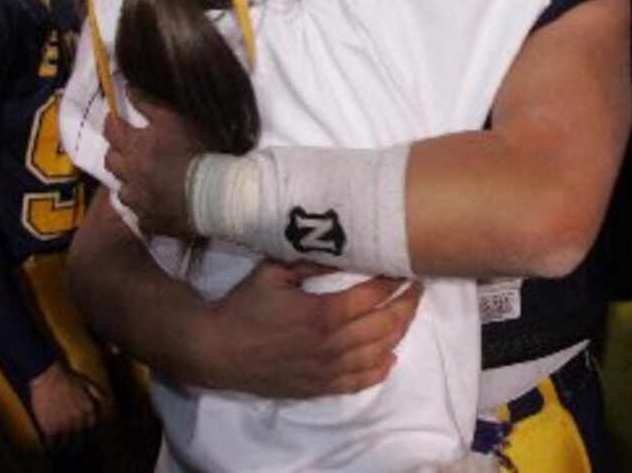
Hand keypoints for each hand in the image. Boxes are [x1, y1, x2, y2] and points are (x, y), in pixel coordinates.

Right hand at [28, 361, 102, 447]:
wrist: (48, 376)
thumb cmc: (68, 378)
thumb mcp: (88, 383)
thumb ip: (98, 394)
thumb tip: (108, 400)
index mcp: (90, 408)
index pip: (93, 427)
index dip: (89, 432)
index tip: (85, 435)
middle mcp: (79, 419)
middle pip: (81, 438)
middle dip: (78, 443)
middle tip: (74, 446)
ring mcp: (65, 424)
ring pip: (67, 443)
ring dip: (65, 446)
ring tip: (62, 448)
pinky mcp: (50, 428)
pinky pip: (52, 443)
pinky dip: (51, 446)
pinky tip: (50, 446)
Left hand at [103, 87, 199, 236]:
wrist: (212, 194)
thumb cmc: (196, 151)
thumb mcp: (175, 119)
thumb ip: (149, 104)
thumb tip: (127, 90)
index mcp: (134, 146)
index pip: (112, 130)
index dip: (112, 122)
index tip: (115, 118)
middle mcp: (129, 173)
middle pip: (110, 160)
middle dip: (116, 152)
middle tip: (128, 149)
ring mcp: (137, 200)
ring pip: (121, 189)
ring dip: (128, 182)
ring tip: (141, 179)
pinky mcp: (148, 221)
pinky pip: (139, 214)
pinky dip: (144, 206)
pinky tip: (156, 203)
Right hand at [201, 259, 421, 397]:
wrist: (215, 350)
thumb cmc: (244, 306)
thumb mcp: (274, 272)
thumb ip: (311, 259)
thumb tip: (344, 243)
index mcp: (322, 313)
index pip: (374, 295)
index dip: (395, 280)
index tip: (407, 266)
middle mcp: (331, 345)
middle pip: (385, 325)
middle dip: (407, 304)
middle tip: (416, 287)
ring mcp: (327, 370)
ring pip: (379, 353)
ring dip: (399, 332)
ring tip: (407, 313)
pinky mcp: (319, 387)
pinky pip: (359, 382)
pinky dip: (380, 369)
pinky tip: (390, 356)